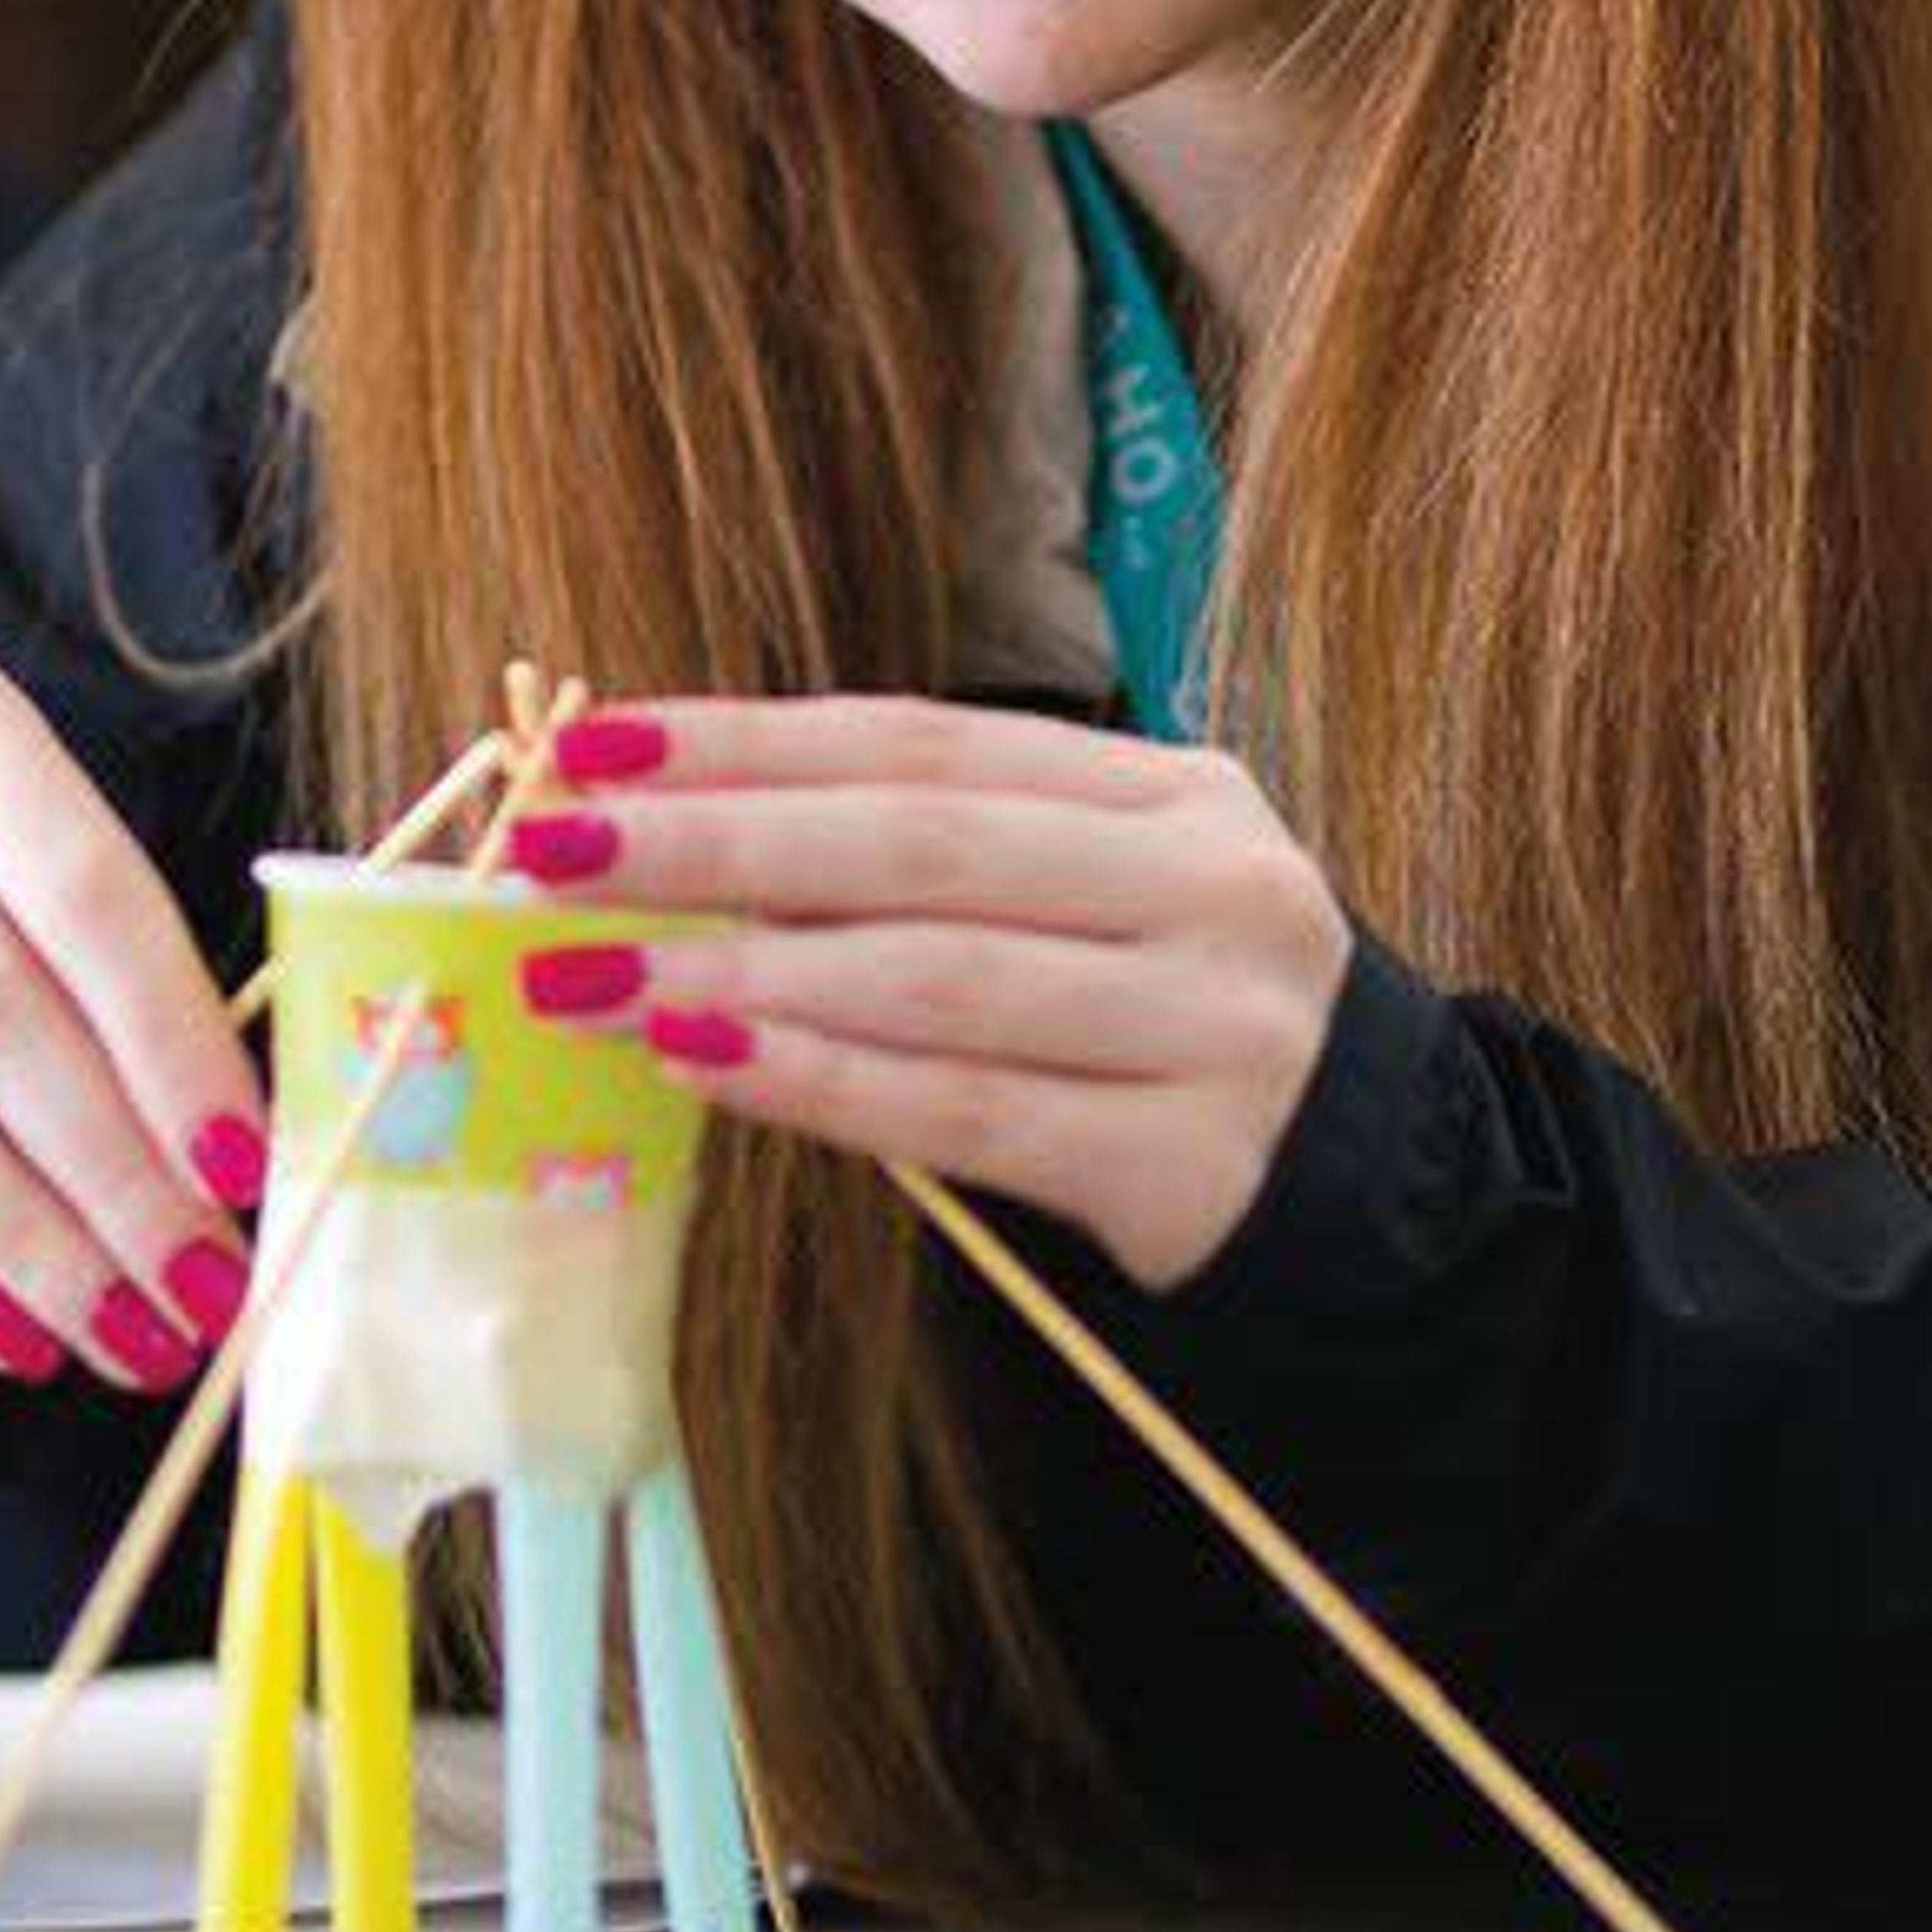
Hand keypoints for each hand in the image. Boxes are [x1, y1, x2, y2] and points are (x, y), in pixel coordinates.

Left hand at [509, 691, 1353, 1291]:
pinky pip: (976, 1114)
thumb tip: (687, 842)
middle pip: (921, 844)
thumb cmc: (1174, 1025)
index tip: (597, 743)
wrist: (1377, 1193)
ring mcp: (1213, 1024)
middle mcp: (1209, 885)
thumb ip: (939, 868)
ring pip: (941, 979)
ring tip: (596, 976)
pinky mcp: (1191, 1161)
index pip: (927, 744)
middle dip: (718, 840)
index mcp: (1175, 791)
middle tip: (554, 854)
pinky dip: (827, 1085)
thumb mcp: (1098, 903)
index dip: (755, 738)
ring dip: (745, 974)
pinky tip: (707, 1062)